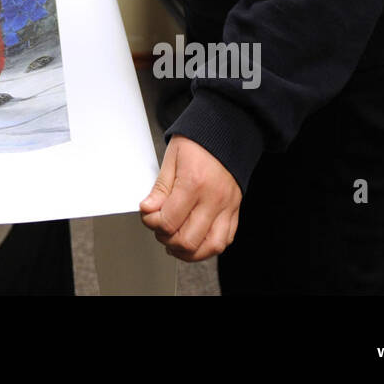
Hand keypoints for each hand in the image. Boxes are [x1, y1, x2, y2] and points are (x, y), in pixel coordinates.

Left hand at [140, 135, 241, 261]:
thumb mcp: (172, 158)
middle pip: (188, 240)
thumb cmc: (198, 141)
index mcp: (194, 183)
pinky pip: (225, 240)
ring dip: (188, 251)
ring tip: (174, 241)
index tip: (148, 215)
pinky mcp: (235, 210)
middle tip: (159, 228)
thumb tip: (148, 210)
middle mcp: (213, 199)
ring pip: (210, 247)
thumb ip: (160, 188)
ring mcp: (227, 207)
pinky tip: (195, 240)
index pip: (169, 221)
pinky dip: (208, 247)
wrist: (227, 131)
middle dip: (167, 239)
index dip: (152, 223)